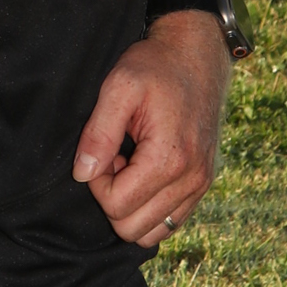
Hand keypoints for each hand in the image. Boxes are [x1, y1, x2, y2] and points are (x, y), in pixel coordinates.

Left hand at [71, 12, 229, 249]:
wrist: (197, 54)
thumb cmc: (155, 66)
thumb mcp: (118, 87)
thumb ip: (98, 134)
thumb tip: (83, 175)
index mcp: (170, 160)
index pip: (117, 207)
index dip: (96, 182)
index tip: (101, 150)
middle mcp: (192, 180)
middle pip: (133, 229)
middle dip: (113, 198)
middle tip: (114, 158)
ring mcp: (201, 185)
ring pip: (152, 233)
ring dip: (131, 205)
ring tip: (128, 165)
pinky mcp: (203, 184)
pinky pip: (170, 222)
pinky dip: (149, 207)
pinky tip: (143, 171)